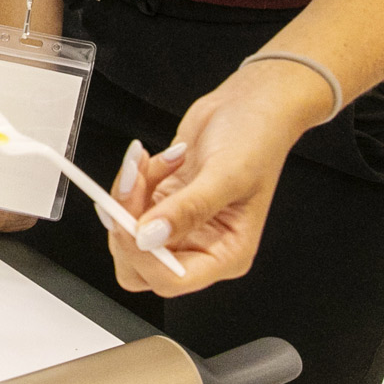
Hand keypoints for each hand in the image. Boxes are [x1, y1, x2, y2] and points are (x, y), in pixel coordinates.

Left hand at [106, 60, 325, 296]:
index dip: (142, 255)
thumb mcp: (226, 175)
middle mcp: (201, 245)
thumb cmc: (257, 139)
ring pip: (129, 232)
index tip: (130, 220)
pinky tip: (162, 157)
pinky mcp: (164, 201)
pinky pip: (132, 203)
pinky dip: (135, 178)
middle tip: (131, 186)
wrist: (252, 104)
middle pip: (140, 264)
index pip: (171, 280)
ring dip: (129, 194)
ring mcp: (180, 223)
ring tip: (148, 162)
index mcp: (226, 254)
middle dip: (126, 225)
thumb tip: (149, 238)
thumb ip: (187, 209)